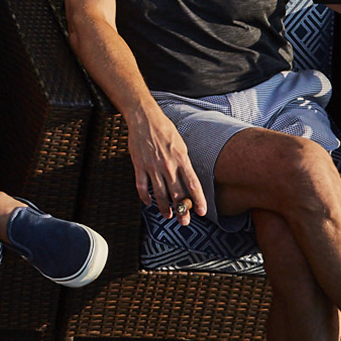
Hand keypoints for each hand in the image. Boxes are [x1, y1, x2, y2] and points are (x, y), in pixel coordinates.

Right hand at [129, 108, 205, 224]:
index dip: (198, 200)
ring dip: (164, 208)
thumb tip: (187, 179)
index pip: (193, 185)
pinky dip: (145, 197)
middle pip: (176, 194)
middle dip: (181, 210)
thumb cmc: (165, 130)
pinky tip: (148, 203)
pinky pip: (142, 187)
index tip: (201, 211)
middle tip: (184, 222)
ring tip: (168, 216)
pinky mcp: (139, 166)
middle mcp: (168, 166)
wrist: (144, 119)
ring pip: (159, 194)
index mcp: (181, 159)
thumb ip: (184, 163)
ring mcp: (152, 167)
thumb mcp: (181, 145)